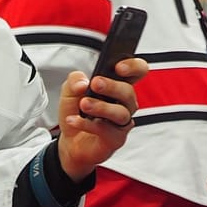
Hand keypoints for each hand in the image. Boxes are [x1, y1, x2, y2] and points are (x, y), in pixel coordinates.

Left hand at [57, 57, 144, 180]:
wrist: (70, 140)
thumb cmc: (76, 112)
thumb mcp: (69, 91)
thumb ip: (74, 81)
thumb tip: (82, 83)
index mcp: (118, 85)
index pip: (137, 71)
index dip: (133, 67)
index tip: (118, 67)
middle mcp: (124, 103)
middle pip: (129, 92)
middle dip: (112, 86)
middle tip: (95, 83)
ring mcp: (122, 122)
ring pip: (121, 113)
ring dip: (101, 107)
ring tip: (84, 104)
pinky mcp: (116, 139)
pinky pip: (107, 130)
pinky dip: (88, 124)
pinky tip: (74, 120)